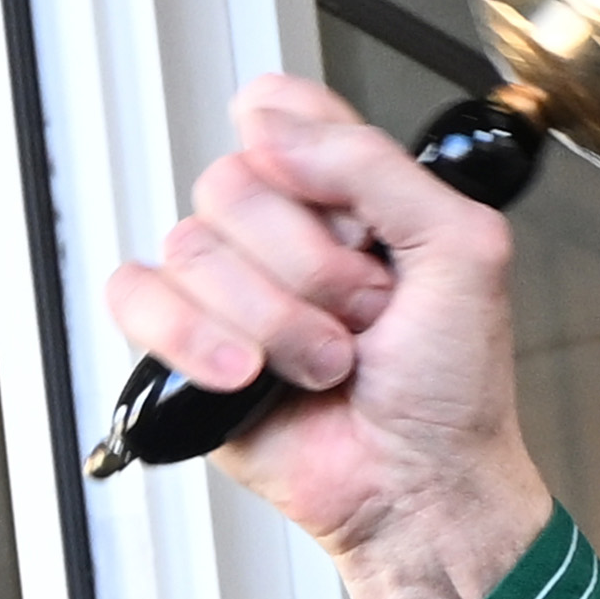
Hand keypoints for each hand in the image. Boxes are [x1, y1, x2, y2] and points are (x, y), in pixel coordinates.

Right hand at [98, 75, 556, 598]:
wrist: (422, 486)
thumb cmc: (452, 389)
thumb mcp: (462, 250)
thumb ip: (377, 165)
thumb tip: (272, 122)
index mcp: (343, 195)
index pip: (279, 112)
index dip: (298, 149)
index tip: (347, 213)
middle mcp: (278, 232)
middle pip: (231, 182)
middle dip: (310, 266)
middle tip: (364, 317)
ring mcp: (228, 288)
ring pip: (192, 247)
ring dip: (275, 321)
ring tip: (328, 364)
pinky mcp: (183, 344)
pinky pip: (137, 296)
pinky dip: (192, 337)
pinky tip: (245, 375)